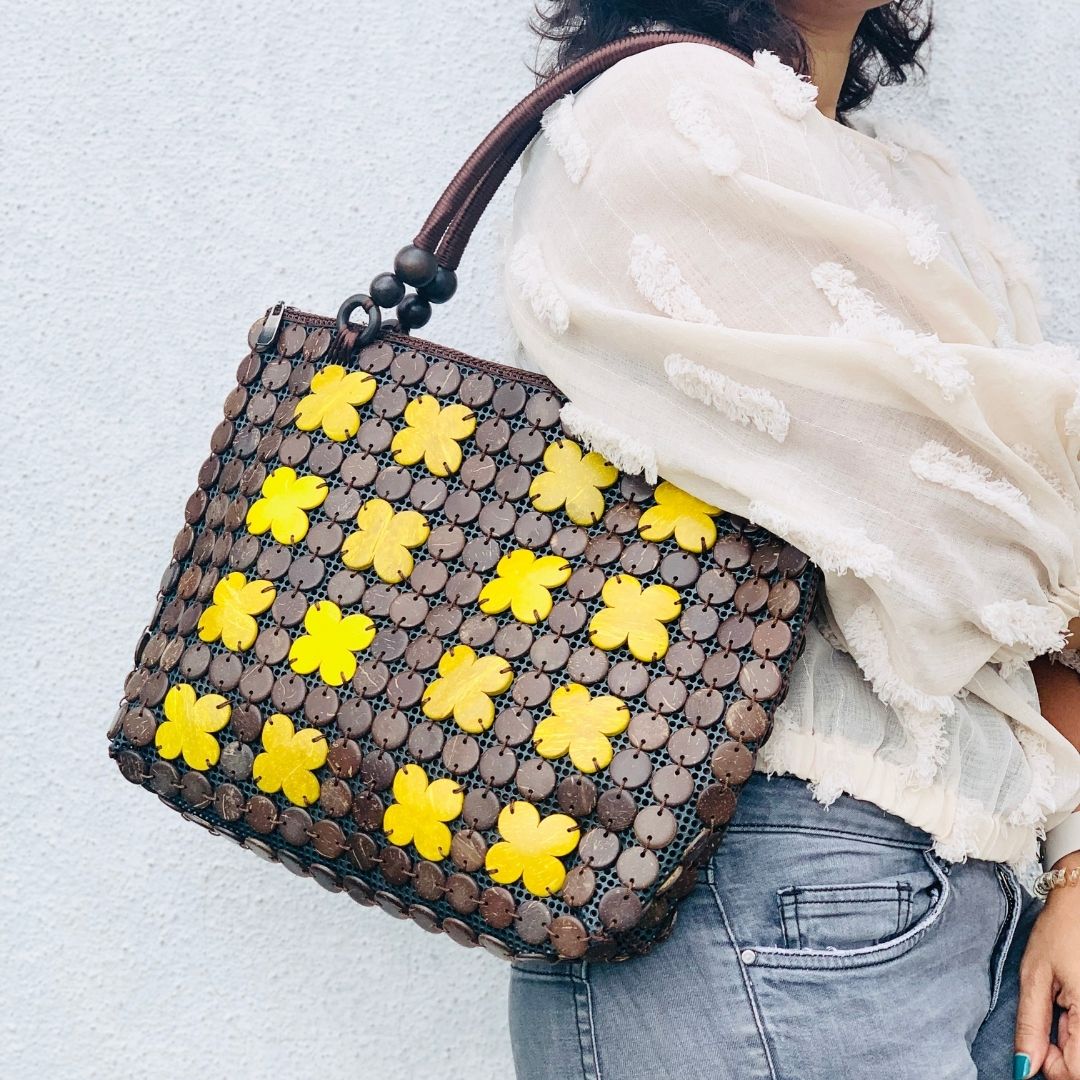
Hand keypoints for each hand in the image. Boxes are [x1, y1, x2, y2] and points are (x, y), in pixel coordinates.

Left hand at [1016, 852, 1079, 1078]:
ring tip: (1062, 1001)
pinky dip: (1079, 1024)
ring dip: (1072, 1037)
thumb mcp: (1035, 975)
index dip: (1049, 1065)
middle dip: (1061, 1052)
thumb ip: (1031, 1024)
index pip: (1074, 1073)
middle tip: (1049, 1017)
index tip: (1036, 1041)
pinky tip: (1073, 999)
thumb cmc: (1061, 929)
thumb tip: (1025, 1067)